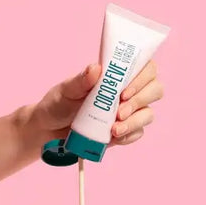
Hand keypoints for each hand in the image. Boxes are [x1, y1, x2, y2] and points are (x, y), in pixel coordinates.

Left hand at [16, 61, 163, 146]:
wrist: (50, 129)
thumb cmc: (59, 103)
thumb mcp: (65, 90)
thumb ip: (80, 80)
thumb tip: (95, 68)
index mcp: (117, 74)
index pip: (145, 66)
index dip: (143, 76)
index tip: (124, 91)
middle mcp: (128, 91)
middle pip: (155, 89)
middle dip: (140, 101)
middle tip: (119, 112)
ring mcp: (129, 112)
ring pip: (148, 114)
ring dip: (135, 122)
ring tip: (114, 130)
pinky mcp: (125, 131)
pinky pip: (138, 133)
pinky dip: (129, 136)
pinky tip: (114, 137)